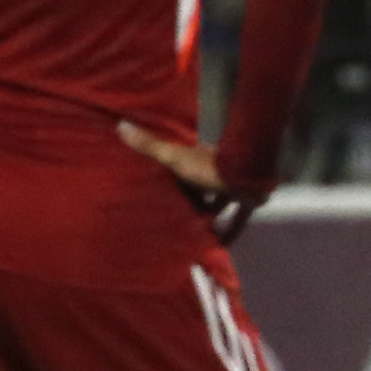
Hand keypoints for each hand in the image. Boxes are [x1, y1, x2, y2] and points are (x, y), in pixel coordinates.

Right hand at [118, 120, 260, 240]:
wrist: (248, 173)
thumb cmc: (209, 167)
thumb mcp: (175, 157)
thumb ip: (150, 146)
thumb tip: (121, 124)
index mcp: (197, 160)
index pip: (181, 168)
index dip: (171, 179)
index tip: (157, 191)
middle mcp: (215, 172)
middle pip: (199, 188)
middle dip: (189, 201)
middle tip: (173, 219)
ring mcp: (232, 186)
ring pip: (217, 203)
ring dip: (207, 217)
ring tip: (191, 233)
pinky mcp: (246, 200)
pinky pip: (237, 218)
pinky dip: (230, 231)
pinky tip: (220, 245)